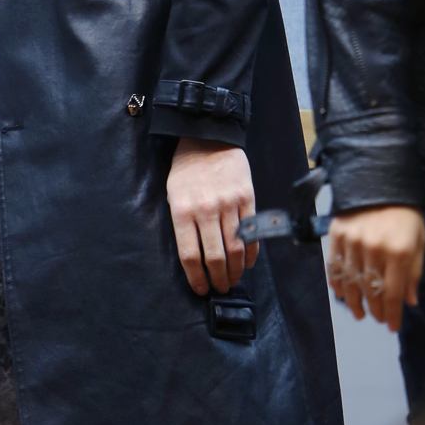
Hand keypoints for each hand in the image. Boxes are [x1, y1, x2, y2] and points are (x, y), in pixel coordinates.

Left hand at [166, 138, 255, 295]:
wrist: (208, 136)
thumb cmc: (186, 168)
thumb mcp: (172, 194)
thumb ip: (182, 223)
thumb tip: (194, 256)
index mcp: (182, 210)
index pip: (190, 255)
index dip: (196, 278)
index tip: (200, 289)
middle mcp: (205, 210)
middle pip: (215, 257)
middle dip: (218, 279)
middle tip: (220, 288)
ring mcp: (228, 203)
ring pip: (236, 248)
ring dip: (236, 270)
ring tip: (233, 280)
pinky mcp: (246, 197)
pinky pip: (251, 232)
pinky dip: (251, 252)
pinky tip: (248, 262)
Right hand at [326, 206, 424, 331]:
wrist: (379, 181)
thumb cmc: (405, 213)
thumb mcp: (419, 240)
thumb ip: (414, 272)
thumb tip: (410, 301)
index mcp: (399, 252)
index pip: (393, 293)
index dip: (392, 314)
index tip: (391, 327)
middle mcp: (374, 250)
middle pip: (371, 291)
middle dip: (375, 309)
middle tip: (377, 318)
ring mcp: (353, 242)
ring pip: (351, 282)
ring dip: (354, 302)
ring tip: (359, 313)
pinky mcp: (337, 235)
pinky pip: (335, 266)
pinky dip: (337, 283)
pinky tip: (341, 294)